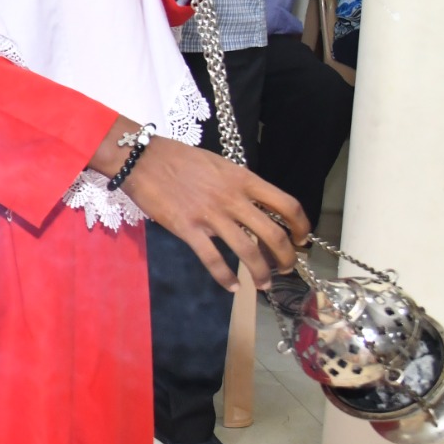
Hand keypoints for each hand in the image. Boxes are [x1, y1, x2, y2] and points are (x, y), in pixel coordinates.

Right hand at [99, 124, 308, 287]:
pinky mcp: (187, 228)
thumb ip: (239, 186)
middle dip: (286, 258)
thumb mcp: (219, 165)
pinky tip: (231, 286)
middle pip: (274, 234)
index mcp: (243, 179)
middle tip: (286, 269)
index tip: (300, 238)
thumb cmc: (180, 158)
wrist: (142, 157)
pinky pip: (213, 259)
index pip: (287, 204)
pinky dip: (225, 278)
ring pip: (248, 251)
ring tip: (265, 284)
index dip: (301, 226)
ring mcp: (211, 215)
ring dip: (262, 273)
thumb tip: (254, 208)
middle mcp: (233, 199)